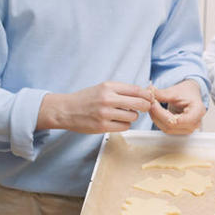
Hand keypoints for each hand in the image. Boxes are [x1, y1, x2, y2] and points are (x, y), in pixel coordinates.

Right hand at [38, 81, 152, 132]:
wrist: (65, 110)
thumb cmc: (86, 99)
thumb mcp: (103, 88)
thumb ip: (121, 90)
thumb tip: (143, 94)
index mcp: (108, 87)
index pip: (136, 90)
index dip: (147, 95)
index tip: (149, 98)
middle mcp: (107, 99)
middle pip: (139, 103)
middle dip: (145, 106)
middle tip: (144, 107)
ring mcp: (105, 114)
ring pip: (133, 117)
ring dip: (132, 116)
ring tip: (123, 114)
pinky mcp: (102, 126)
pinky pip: (125, 127)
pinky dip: (124, 125)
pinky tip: (117, 121)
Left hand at [148, 80, 206, 134]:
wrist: (191, 95)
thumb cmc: (187, 93)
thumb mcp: (175, 91)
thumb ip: (161, 94)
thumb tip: (148, 92)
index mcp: (198, 112)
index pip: (178, 120)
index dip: (162, 114)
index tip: (153, 103)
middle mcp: (195, 124)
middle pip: (171, 125)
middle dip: (157, 114)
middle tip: (150, 103)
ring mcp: (188, 129)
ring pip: (167, 129)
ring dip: (156, 118)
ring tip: (151, 106)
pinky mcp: (181, 131)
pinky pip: (167, 128)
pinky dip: (158, 120)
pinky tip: (155, 112)